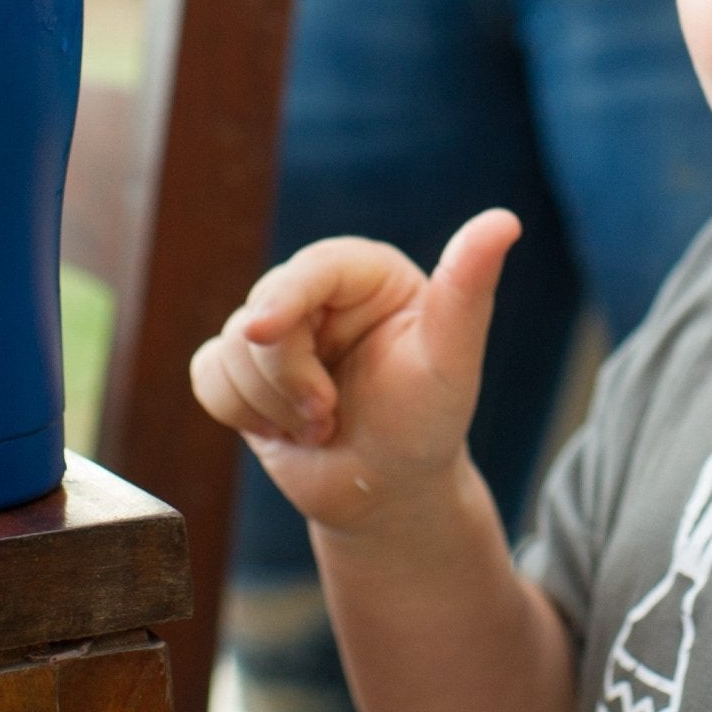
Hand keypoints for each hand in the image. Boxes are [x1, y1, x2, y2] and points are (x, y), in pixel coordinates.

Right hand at [189, 209, 521, 531]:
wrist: (391, 492)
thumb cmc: (428, 423)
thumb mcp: (452, 359)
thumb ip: (468, 289)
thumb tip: (504, 220)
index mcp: (365, 273)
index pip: (310, 268)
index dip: (283, 297)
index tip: (265, 332)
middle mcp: (317, 291)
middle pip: (259, 314)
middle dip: (288, 380)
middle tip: (330, 417)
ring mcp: (276, 330)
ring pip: (228, 349)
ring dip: (270, 406)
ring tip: (320, 426)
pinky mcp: (243, 368)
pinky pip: (207, 376)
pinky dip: (239, 412)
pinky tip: (282, 430)